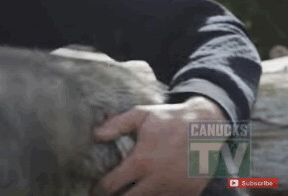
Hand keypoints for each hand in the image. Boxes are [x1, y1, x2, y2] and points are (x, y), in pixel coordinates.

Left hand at [92, 96, 225, 195]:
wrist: (206, 126)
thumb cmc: (170, 119)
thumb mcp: (141, 115)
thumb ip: (116, 125)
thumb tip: (95, 135)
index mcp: (142, 161)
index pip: (113, 183)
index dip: (101, 188)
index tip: (96, 189)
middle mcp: (157, 178)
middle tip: (110, 193)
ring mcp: (175, 188)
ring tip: (129, 191)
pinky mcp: (189, 192)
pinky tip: (151, 191)